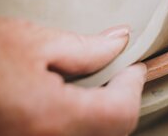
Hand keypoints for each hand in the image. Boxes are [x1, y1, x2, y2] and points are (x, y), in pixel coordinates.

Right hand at [0, 15, 145, 135]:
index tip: (135, 66)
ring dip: (105, 114)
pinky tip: (74, 101)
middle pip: (112, 132)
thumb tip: (120, 41)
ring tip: (98, 84)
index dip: (133, 86)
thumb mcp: (32, 41)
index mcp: (48, 118)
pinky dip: (83, 123)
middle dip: (122, 101)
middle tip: (119, 73)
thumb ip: (86, 47)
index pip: (120, 113)